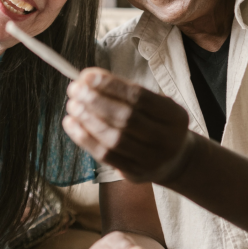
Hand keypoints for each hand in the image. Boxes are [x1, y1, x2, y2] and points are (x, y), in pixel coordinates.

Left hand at [63, 68, 193, 183]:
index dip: (111, 85)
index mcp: (175, 116)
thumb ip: (128, 93)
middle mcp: (166, 139)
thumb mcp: (157, 105)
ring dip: (88, 120)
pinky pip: (105, 156)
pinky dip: (84, 139)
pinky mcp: (134, 173)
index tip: (87, 76)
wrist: (175, 160)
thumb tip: (89, 79)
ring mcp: (150, 159)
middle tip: (75, 89)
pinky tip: (72, 124)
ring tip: (72, 106)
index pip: (139, 96)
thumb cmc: (158, 123)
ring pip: (114, 139)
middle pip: (126, 118)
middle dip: (96, 101)